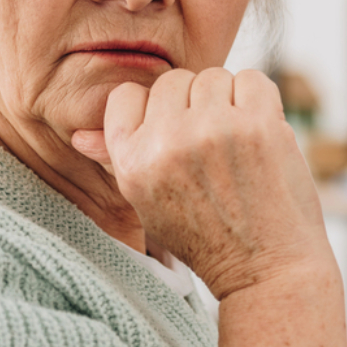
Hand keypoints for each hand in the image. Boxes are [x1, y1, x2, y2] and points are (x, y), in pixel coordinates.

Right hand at [71, 68, 331, 298]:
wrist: (266, 269)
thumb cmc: (207, 237)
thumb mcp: (149, 205)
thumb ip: (118, 161)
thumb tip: (80, 135)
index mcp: (132, 162)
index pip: (127, 95)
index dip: (154, 111)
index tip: (176, 137)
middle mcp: (166, 142)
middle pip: (174, 81)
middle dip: (195, 106)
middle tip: (213, 149)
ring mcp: (213, 129)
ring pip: (215, 76)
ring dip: (230, 102)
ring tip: (237, 145)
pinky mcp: (257, 124)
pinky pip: (254, 78)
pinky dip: (261, 101)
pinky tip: (261, 135)